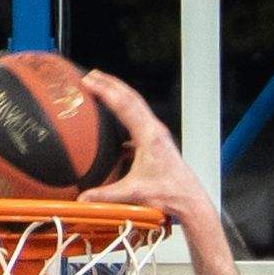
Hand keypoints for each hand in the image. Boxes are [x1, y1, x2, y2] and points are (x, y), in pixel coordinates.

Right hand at [75, 70, 220, 238]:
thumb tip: (83, 198)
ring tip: (101, 86)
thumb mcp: (135, 193)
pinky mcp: (156, 141)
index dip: (105, 91)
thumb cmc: (170, 193)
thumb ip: (106, 195)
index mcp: (149, 136)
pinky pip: (138, 118)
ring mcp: (156, 133)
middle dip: (110, 83)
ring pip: (136, 106)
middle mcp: (154, 130)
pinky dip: (124, 111)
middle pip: (131, 97)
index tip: (88, 81)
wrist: (190, 200)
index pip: (124, 105)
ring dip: (118, 94)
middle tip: (91, 74)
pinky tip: (115, 117)